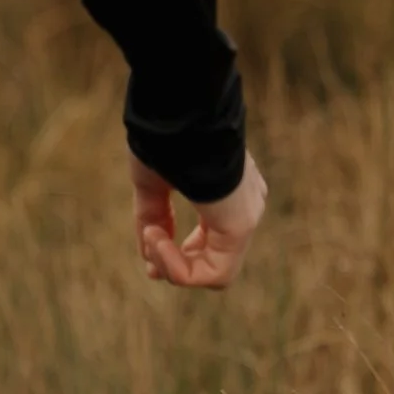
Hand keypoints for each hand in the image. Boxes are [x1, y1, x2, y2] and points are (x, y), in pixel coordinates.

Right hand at [132, 150, 267, 292]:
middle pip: (214, 258)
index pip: (210, 235)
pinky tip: (158, 239)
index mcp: (229, 190)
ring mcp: (245, 217)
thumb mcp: (152, 182)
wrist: (180, 120)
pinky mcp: (241, 227)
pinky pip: (213, 273)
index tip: (148, 244)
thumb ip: (153, 217)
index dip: (177, 251)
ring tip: (150, 236)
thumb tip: (148, 252)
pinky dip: (178, 268)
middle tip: (150, 266)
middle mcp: (244, 206)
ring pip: (212, 271)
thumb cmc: (166, 141)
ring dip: (171, 264)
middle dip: (176, 266)